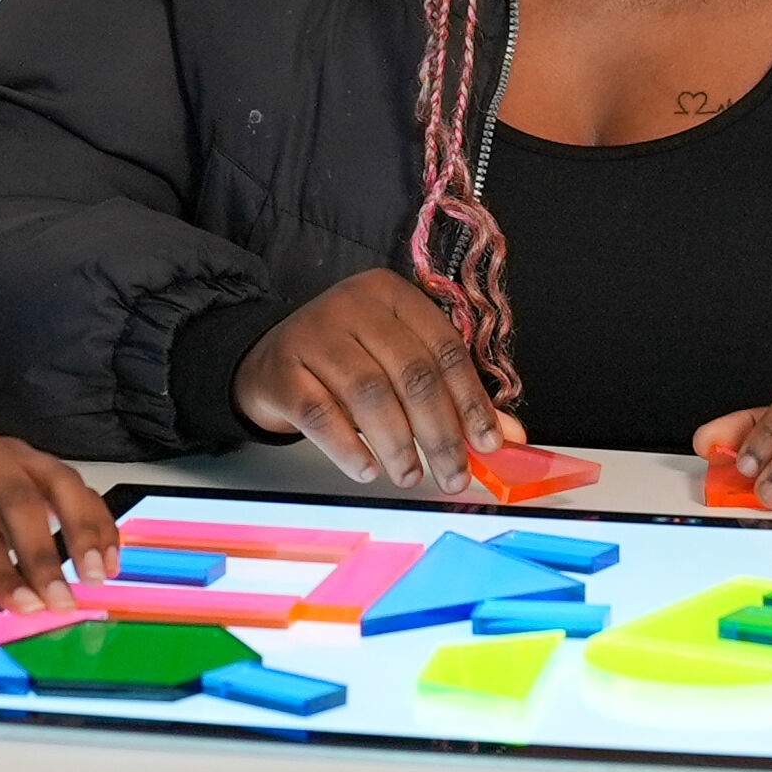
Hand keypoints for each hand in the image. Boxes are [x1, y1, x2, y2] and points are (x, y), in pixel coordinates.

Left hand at [0, 426, 118, 618]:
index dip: (1, 569)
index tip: (26, 608)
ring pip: (60, 482)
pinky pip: (78, 487)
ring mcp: (14, 450)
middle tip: (63, 602)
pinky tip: (108, 559)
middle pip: (21, 498)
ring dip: (84, 532)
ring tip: (97, 576)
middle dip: (45, 555)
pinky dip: (97, 522)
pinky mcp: (41, 462)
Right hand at [234, 267, 516, 492]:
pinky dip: (348, 448)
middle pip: (411, 373)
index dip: (471, 400)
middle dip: (440, 433)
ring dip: (398, 444)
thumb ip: (449, 394)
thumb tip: (504, 436)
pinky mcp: (281, 370)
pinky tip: (368, 470)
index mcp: (393, 296)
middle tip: (453, 475)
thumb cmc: (346, 361)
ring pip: (370, 394)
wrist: (268, 359)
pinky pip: (321, 414)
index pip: (445, 348)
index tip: (487, 444)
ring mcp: (314, 334)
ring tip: (410, 475)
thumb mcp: (398, 365)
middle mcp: (354, 306)